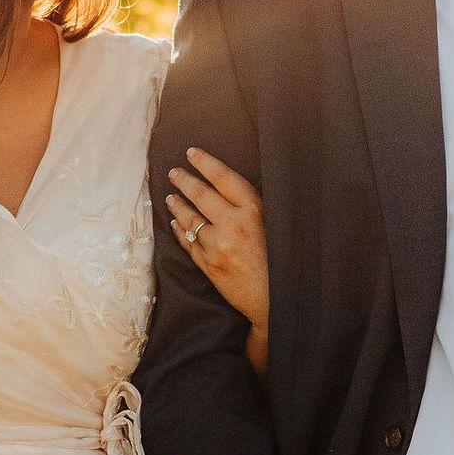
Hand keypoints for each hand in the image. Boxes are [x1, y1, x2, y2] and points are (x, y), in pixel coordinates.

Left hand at [165, 147, 267, 337]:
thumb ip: (253, 207)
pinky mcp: (209, 265)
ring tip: (171, 196)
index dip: (205, 162)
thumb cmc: (282, 262)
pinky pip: (188, 243)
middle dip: (184, 180)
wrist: (276, 301)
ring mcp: (217, 246)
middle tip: (174, 172)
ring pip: (190, 219)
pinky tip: (176, 223)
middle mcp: (233, 226)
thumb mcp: (275, 226)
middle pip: (201, 195)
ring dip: (178, 205)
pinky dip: (180, 231)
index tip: (191, 153)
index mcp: (253, 211)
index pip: (223, 178)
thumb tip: (227, 187)